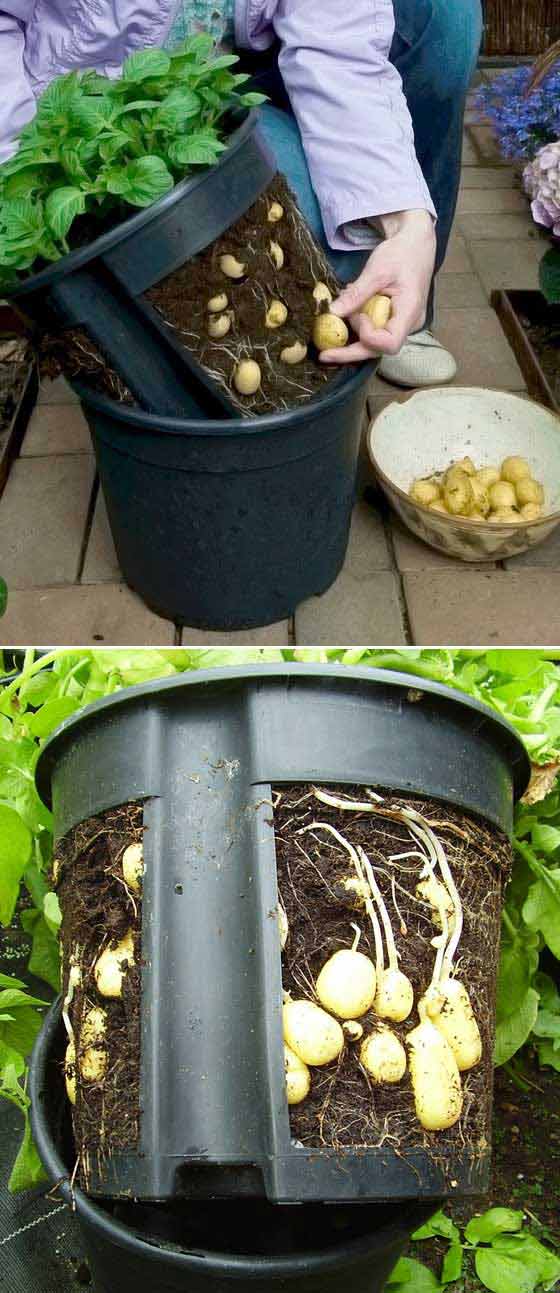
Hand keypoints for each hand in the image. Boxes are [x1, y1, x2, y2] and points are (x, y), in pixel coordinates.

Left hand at [320, 209, 435, 364]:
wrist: (415, 245)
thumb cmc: (401, 253)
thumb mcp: (377, 270)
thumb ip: (356, 294)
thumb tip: (332, 313)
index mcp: (410, 312)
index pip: (390, 343)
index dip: (369, 337)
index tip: (358, 316)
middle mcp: (408, 325)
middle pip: (378, 350)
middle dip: (350, 352)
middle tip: (323, 355)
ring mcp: (401, 325)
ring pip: (374, 344)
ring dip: (352, 336)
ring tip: (336, 320)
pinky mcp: (393, 322)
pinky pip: (374, 332)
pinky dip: (357, 326)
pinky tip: (347, 314)